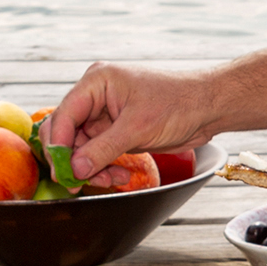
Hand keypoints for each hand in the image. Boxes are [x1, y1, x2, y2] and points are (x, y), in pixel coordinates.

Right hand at [49, 62, 222, 178]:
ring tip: (109, 180)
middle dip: (72, 159)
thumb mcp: (137, 128)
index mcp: (97, 82)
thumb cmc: (178, 102)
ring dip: (91, 168)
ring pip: (82, 147)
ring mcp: (105, 114)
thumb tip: (74, 169)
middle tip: (75, 183)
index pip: (64, 115)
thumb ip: (102, 150)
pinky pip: (98, 153)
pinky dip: (104, 167)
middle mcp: (97, 96)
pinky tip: (120, 176)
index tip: (62, 171)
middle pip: (68, 132)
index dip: (59, 145)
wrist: (207, 107)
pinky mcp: (116, 130)